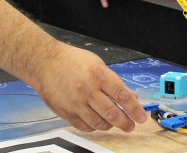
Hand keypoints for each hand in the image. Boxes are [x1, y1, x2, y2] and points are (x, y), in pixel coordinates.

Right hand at [32, 43, 147, 131]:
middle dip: (125, 122)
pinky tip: (97, 122)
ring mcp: (76, 102)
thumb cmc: (71, 61)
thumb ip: (114, 81)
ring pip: (99, 123)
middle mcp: (87, 90)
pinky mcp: (66, 112)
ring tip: (114, 123)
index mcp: (98, 75)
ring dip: (110, 125)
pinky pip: (85, 126)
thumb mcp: (97, 64)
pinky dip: (94, 127)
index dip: (135, 108)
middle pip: (112, 113)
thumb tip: (130, 96)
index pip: (122, 95)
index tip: (141, 117)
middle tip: (131, 125)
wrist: (45, 63)